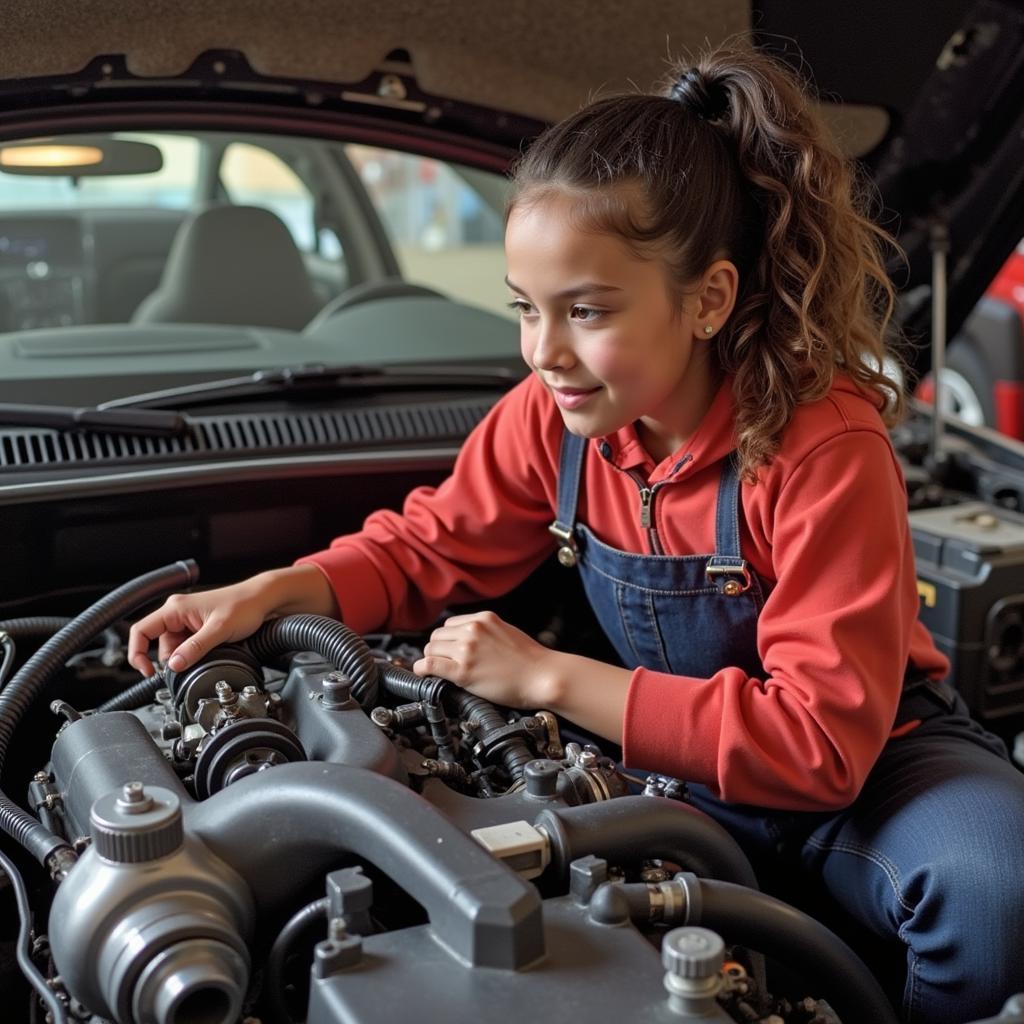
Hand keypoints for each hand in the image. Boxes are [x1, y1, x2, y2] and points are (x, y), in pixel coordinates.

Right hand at [127, 565, 337, 675]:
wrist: (263, 600)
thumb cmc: (244, 605)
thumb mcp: (219, 630)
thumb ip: (195, 648)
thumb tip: (174, 666)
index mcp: (175, 608)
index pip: (141, 631)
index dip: (137, 654)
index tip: (148, 672)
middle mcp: (177, 613)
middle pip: (158, 645)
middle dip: (171, 660)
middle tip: (190, 668)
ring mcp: (187, 620)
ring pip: (173, 648)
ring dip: (185, 658)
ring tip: (208, 655)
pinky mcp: (197, 628)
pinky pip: (186, 646)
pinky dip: (193, 655)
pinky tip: (209, 653)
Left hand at [413, 610, 558, 707]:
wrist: (542, 676)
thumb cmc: (530, 659)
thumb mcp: (505, 631)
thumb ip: (485, 631)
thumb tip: (466, 639)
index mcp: (483, 618)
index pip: (449, 625)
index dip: (446, 640)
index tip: (448, 651)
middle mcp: (473, 630)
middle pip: (437, 637)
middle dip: (438, 650)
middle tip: (444, 663)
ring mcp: (467, 650)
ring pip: (430, 650)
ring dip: (431, 660)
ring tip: (438, 671)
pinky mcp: (463, 671)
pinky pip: (429, 665)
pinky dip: (422, 670)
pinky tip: (424, 675)